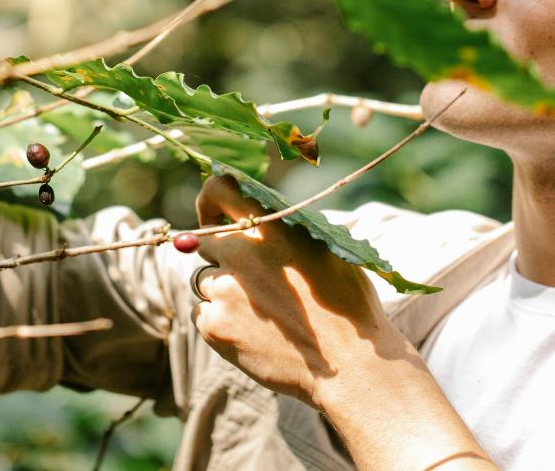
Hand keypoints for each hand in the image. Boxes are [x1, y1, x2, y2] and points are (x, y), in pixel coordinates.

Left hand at [191, 175, 402, 409]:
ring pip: (207, 283)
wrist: (351, 365)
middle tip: (253, 284)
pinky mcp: (215, 325)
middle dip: (224, 259)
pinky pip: (204, 316)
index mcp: (272, 226)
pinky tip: (257, 337)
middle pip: (207, 243)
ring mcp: (224, 289)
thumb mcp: (325, 249)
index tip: (211, 216)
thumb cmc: (347, 306)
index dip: (209, 202)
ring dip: (226, 295)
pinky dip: (223, 325)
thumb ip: (284, 232)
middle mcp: (241, 251)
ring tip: (267, 317)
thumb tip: (257, 222)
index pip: (220, 190)